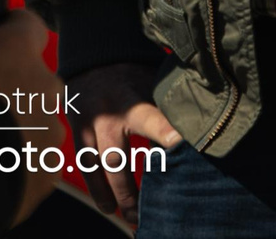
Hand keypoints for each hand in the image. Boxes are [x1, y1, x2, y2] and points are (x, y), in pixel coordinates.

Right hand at [0, 8, 63, 225]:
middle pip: (40, 81)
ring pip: (42, 124)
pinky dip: (21, 165)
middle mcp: (45, 83)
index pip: (28, 25)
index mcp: (18, 48)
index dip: (12, 32)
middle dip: (20, 90)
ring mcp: (52, 129)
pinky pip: (37, 163)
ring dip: (22, 130)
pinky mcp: (48, 170)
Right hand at [67, 60, 182, 223]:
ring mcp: (87, 126)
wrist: (93, 59)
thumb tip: (198, 138)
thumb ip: (168, 112)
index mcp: (132, 101)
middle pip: (116, 160)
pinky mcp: (76, 133)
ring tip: (129, 216)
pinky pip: (84, 166)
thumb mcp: (152, 85)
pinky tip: (108, 205)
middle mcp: (107, 116)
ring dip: (111, 195)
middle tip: (146, 215)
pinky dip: (96, 188)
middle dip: (130, 191)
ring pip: (96, 168)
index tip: (180, 148)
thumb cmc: (134, 77)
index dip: (164, 134)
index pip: (150, 120)